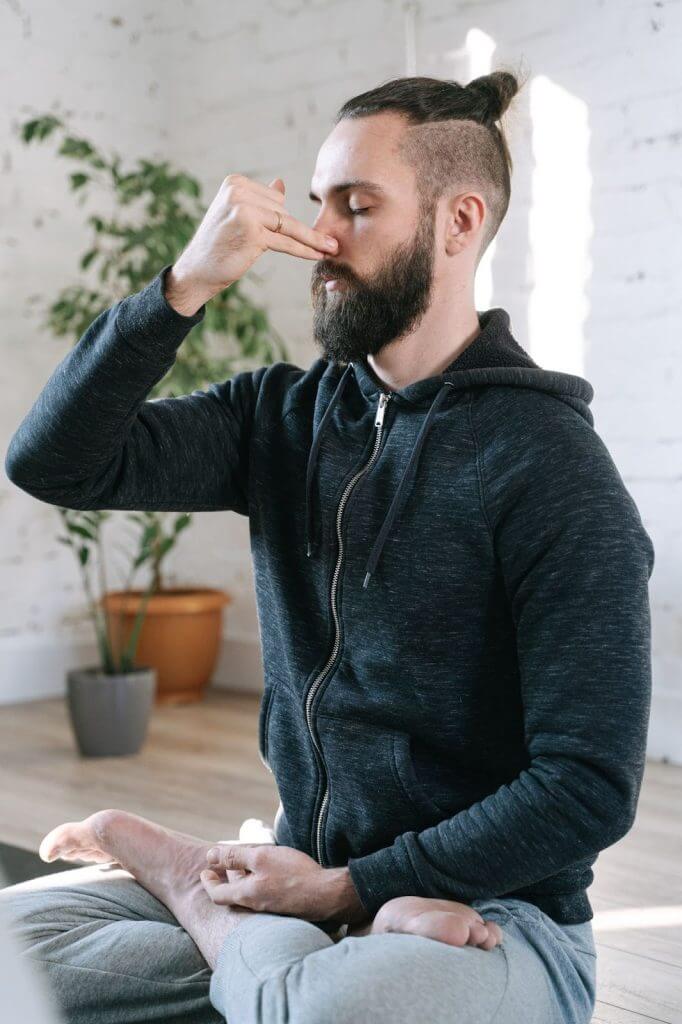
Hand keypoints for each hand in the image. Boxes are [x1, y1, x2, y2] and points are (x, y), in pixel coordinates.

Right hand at [166, 174, 338, 307]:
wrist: (197, 271)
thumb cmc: (218, 244)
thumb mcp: (236, 214)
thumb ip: (260, 199)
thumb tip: (281, 183)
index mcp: (234, 183)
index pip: (274, 197)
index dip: (280, 217)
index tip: (295, 232)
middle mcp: (238, 192)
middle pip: (282, 210)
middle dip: (287, 229)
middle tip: (285, 249)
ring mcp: (245, 211)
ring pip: (288, 225)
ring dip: (308, 239)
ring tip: (329, 248)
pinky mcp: (253, 233)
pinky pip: (287, 241)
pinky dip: (305, 249)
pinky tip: (319, 254)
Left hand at [199, 843, 347, 924]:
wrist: (327, 895)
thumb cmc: (293, 874)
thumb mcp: (261, 858)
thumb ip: (234, 857)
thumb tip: (210, 856)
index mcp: (247, 895)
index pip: (218, 895)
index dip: (208, 882)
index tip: (204, 870)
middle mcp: (256, 906)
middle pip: (232, 895)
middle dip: (223, 880)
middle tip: (218, 867)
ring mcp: (271, 907)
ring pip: (248, 894)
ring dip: (240, 880)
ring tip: (241, 865)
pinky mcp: (285, 905)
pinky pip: (263, 894)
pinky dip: (257, 883)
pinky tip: (265, 872)